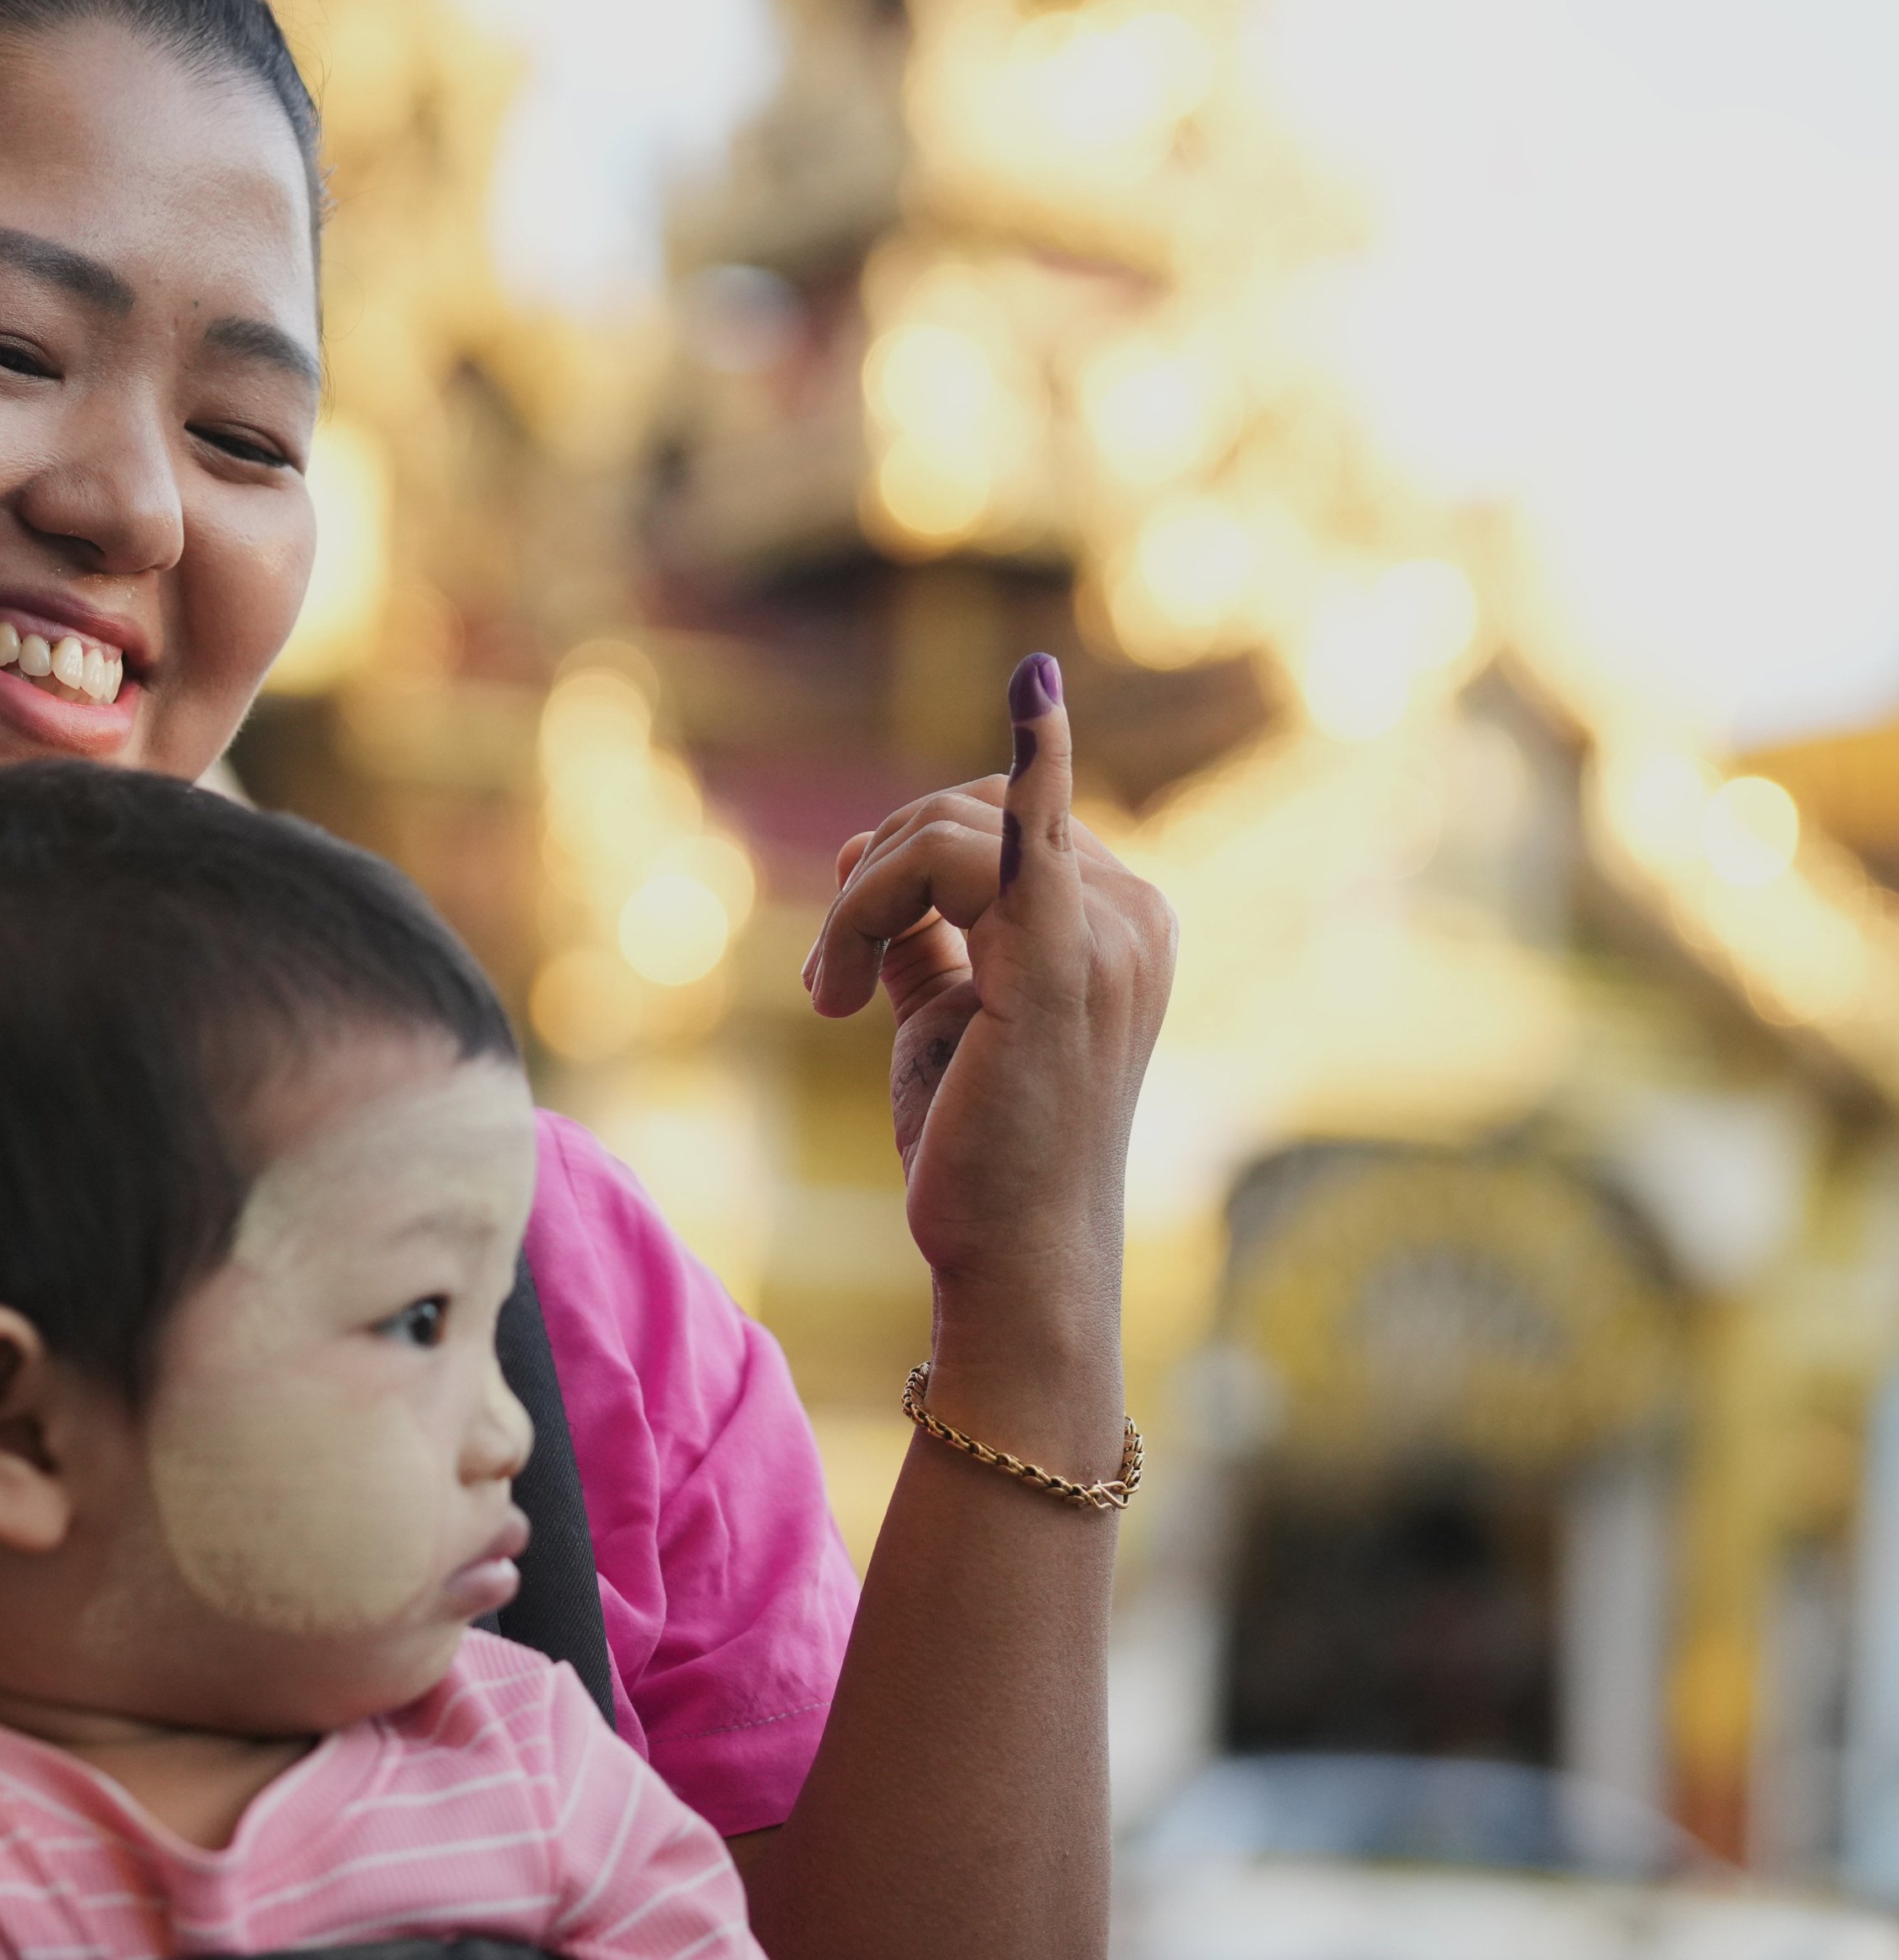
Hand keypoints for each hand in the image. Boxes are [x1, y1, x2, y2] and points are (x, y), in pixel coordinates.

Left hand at [797, 655, 1176, 1320]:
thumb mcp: (948, 1016)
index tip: (847, 925)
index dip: (905, 850)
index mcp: (1120, 923)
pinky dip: (1008, 762)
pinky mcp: (1061, 960)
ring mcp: (1110, 934)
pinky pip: (1015, 831)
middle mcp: (1135, 917)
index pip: (1004, 819)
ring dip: (858, 901)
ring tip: (833, 993)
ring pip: (944, 831)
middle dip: (874, 870)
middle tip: (829, 978)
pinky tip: (1016, 703)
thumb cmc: (981, 1152)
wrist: (1011, 1261)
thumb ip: (927, 939)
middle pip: (970, 807)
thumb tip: (874, 864)